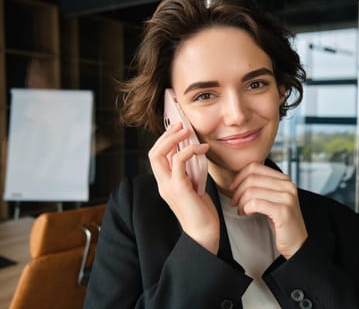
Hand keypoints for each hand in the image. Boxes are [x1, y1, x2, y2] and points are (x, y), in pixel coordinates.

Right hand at [148, 123, 218, 253]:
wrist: (204, 234)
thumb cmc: (202, 212)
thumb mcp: (194, 187)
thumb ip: (189, 172)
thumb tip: (193, 153)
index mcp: (165, 183)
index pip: (156, 156)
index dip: (165, 140)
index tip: (178, 130)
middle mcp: (163, 184)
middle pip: (153, 152)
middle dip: (166, 135)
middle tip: (181, 125)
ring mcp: (168, 186)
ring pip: (160, 154)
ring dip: (174, 139)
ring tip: (188, 131)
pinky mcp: (179, 188)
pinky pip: (179, 161)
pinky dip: (190, 150)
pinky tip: (203, 148)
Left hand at [230, 162, 307, 258]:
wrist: (296, 242)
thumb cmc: (280, 222)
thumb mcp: (272, 199)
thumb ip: (261, 186)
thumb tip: (239, 178)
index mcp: (284, 180)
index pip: (255, 167)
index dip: (239, 176)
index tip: (233, 188)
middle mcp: (288, 186)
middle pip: (252, 178)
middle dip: (238, 191)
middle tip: (234, 203)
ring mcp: (287, 198)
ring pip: (251, 191)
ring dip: (241, 202)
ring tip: (241, 210)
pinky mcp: (283, 211)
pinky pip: (255, 203)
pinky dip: (246, 208)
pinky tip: (247, 214)